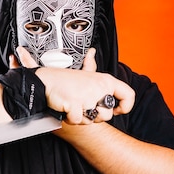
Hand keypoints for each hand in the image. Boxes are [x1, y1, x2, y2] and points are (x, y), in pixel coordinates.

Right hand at [9, 47, 134, 124]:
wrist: (45, 81)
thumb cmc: (65, 80)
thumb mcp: (84, 73)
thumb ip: (92, 67)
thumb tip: (92, 53)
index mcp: (106, 80)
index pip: (128, 95)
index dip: (125, 107)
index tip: (117, 110)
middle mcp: (100, 87)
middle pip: (108, 115)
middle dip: (94, 117)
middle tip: (83, 106)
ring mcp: (88, 95)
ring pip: (92, 120)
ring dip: (81, 118)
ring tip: (74, 105)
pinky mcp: (75, 103)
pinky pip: (78, 120)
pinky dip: (70, 119)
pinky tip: (66, 109)